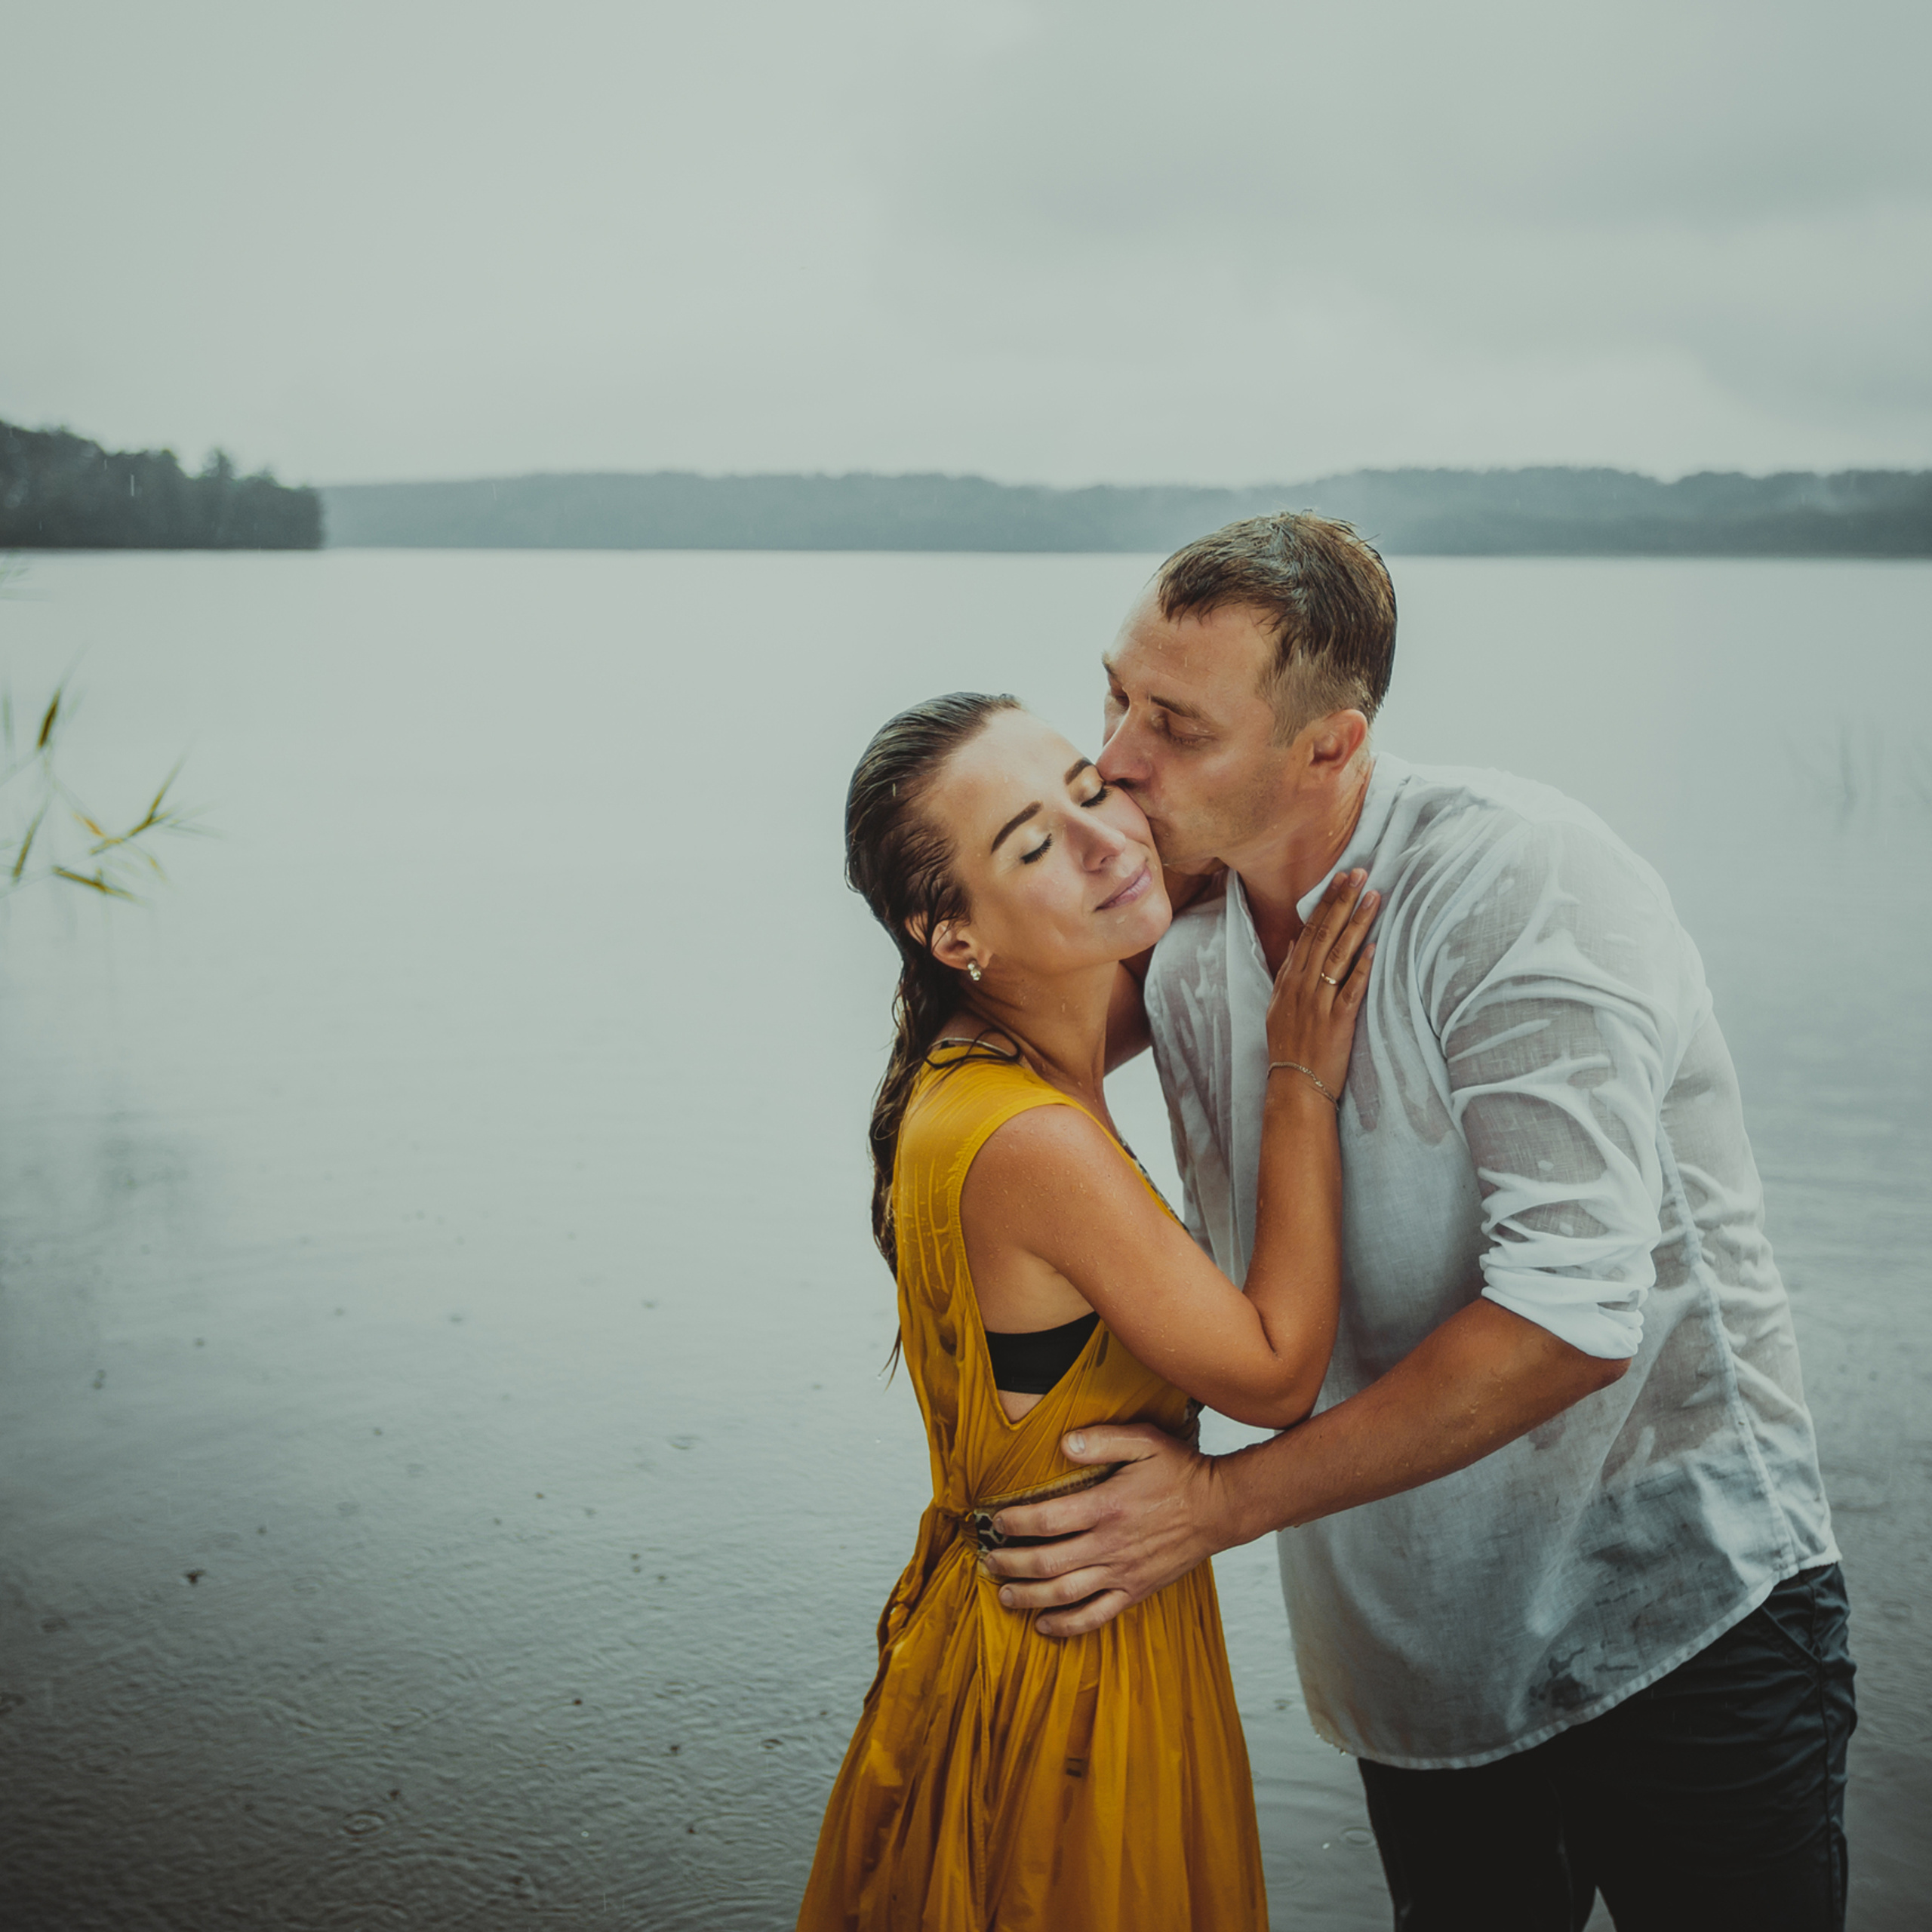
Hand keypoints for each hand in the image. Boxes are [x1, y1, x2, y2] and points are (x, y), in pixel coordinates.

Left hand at [980, 1423, 1227, 1636]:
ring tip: (1004, 1594)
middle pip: (1048, 1562)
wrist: (1220, 1508)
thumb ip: (1101, 1440)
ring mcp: (1123, 1572)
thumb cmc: (1180, 1471)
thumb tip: (1063, 1443)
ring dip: (1029, 1596)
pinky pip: (1096, 1616)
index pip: (1047, 1520)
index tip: (995, 1521)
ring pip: (1065, 1593)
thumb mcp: (1144, 1441)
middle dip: (1011, 1563)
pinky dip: (1067, 1625)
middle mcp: (1110, 1544)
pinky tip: (1044, 1625)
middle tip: (987, 1561)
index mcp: (1107, 1506)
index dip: (1015, 1522)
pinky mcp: (1135, 1591)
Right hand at [1265, 867, 1376, 1098]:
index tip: (1339, 878)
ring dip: (1357, 924)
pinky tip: (1374, 946)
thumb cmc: (1290, 1048)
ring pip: (1339, 954)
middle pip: (1324, 935)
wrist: (1294, 1086)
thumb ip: (1288, 974)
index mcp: (1290, 981)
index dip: (1324, 903)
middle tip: (1359, 873)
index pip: (1308, 932)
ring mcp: (1319, 1002)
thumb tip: (1296, 945)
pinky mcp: (1337, 1021)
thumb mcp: (1279, 1007)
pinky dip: (1362, 966)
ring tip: (1373, 897)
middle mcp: (1303, 986)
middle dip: (1342, 902)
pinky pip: (1351, 988)